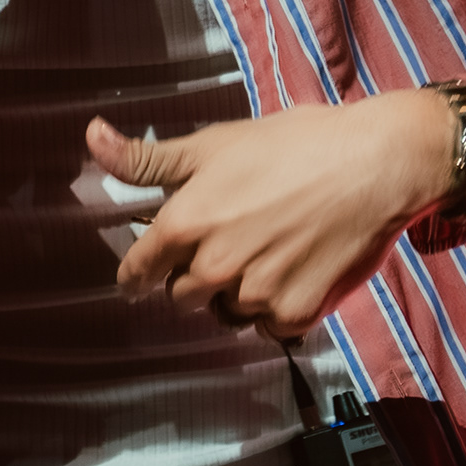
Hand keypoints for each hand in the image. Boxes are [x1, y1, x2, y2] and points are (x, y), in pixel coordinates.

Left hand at [97, 90, 455, 339]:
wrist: (375, 164)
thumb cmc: (296, 144)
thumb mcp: (215, 142)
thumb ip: (148, 157)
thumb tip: (90, 138)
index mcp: (186, 224)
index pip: (138, 272)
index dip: (139, 272)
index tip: (144, 274)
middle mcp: (214, 267)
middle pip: (183, 295)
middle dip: (197, 275)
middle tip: (231, 241)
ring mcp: (256, 296)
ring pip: (228, 313)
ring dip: (240, 292)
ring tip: (271, 249)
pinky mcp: (297, 314)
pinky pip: (270, 327)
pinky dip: (279, 308)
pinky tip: (298, 269)